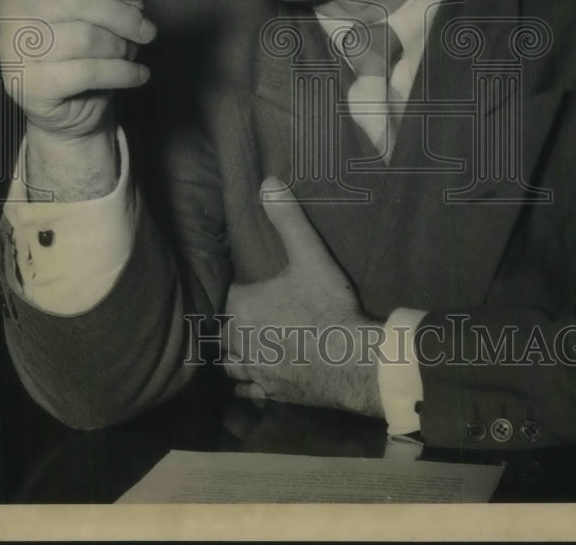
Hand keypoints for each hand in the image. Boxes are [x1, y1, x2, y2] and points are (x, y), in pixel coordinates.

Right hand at [0, 0, 155, 139]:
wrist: (80, 103)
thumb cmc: (96, 40)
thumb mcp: (117, 3)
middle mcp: (14, 7)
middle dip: (121, 17)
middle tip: (145, 32)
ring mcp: (13, 48)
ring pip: (85, 39)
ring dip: (121, 49)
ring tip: (129, 53)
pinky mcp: (26, 84)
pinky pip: (86, 72)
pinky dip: (121, 73)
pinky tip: (136, 74)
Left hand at [223, 178, 383, 416]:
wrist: (353, 362)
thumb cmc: (328, 306)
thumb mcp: (310, 256)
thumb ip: (288, 219)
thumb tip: (267, 182)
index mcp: (241, 308)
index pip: (224, 295)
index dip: (236, 290)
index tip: (248, 287)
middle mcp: (239, 341)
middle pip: (221, 331)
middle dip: (231, 323)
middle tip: (248, 314)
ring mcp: (254, 371)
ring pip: (229, 362)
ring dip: (234, 353)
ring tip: (246, 344)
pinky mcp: (270, 393)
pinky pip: (247, 389)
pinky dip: (248, 383)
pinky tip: (255, 378)